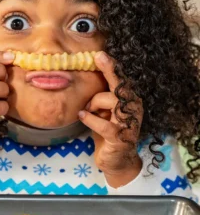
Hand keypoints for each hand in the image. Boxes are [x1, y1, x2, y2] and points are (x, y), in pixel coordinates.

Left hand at [78, 51, 143, 187]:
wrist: (116, 161)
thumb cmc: (107, 134)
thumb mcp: (102, 113)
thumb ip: (98, 100)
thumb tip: (82, 85)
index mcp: (128, 101)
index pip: (121, 81)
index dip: (112, 67)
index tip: (101, 54)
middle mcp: (132, 109)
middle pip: (120, 85)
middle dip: (110, 70)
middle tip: (98, 58)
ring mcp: (128, 122)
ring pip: (110, 101)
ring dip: (94, 104)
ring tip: (87, 111)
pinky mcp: (120, 137)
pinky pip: (103, 124)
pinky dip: (90, 119)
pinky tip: (83, 117)